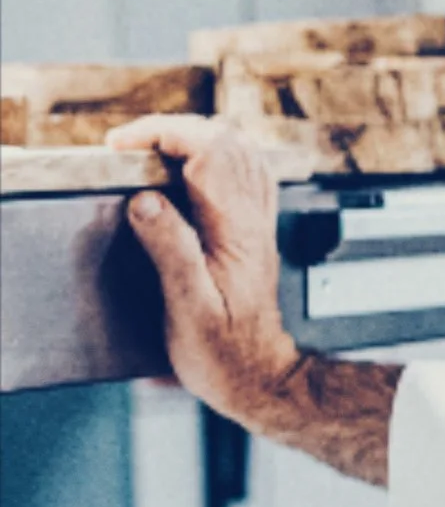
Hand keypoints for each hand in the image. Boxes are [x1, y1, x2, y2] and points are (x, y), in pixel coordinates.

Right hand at [113, 116, 304, 424]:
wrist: (259, 378)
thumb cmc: (223, 353)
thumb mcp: (187, 306)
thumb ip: (169, 248)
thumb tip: (145, 200)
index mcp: (235, 229)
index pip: (209, 151)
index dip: (163, 133)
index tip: (122, 144)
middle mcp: (252, 219)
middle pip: (224, 141)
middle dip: (172, 129)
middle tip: (127, 143)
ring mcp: (258, 223)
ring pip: (238, 151)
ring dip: (193, 137)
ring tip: (150, 147)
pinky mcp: (254, 233)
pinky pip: (245, 174)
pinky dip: (215, 156)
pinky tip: (194, 165)